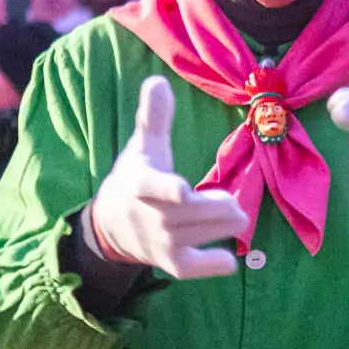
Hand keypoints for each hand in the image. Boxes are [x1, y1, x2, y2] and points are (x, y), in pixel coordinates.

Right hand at [89, 75, 245, 278]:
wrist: (110, 225)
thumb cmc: (135, 178)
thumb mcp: (143, 146)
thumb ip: (154, 116)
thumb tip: (157, 81)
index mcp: (139, 182)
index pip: (154, 186)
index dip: (169, 190)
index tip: (184, 190)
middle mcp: (148, 214)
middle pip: (186, 213)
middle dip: (214, 208)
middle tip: (233, 203)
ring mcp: (158, 241)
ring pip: (195, 236)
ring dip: (220, 228)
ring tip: (238, 216)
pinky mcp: (168, 262)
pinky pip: (190, 268)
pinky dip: (210, 265)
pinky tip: (228, 260)